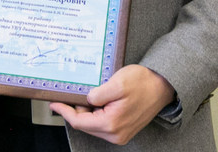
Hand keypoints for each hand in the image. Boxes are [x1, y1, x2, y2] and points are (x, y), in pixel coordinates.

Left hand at [49, 65, 174, 145]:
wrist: (163, 86)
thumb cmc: (143, 83)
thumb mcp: (117, 83)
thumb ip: (97, 94)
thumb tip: (85, 100)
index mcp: (111, 124)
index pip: (79, 122)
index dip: (64, 112)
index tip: (54, 103)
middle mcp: (116, 134)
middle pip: (85, 125)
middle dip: (75, 110)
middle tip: (72, 94)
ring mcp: (120, 134)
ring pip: (93, 124)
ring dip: (87, 111)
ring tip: (89, 94)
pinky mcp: (123, 129)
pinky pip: (102, 123)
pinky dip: (96, 113)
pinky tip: (98, 100)